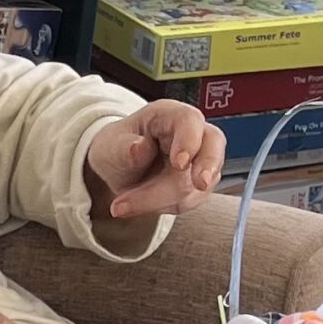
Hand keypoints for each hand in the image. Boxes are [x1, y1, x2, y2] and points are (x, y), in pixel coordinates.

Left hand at [84, 101, 224, 221]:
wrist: (119, 170)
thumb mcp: (111, 146)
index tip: (180, 163)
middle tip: (198, 186)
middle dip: (205, 170)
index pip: (190, 121)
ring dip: (161, 200)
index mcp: (169, 115)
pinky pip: (191, 200)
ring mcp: (200, 160)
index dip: (189, 141)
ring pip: (198, 183)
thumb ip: (124, 148)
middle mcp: (192, 134)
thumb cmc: (117, 150)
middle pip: (211, 149)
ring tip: (122, 205)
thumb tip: (139, 148)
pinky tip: (138, 205)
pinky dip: (164, 207)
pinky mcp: (199, 184)